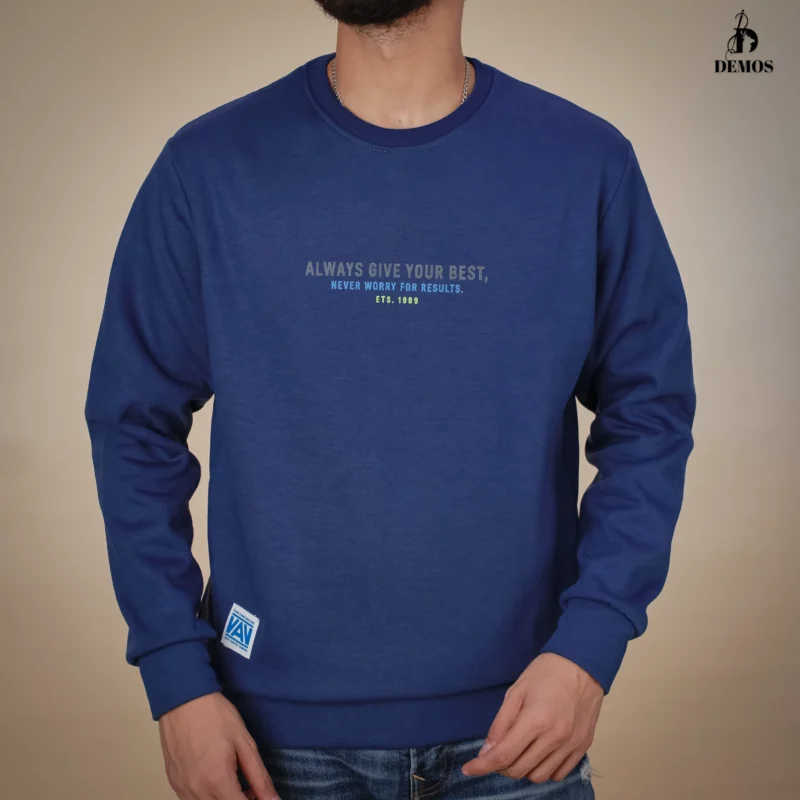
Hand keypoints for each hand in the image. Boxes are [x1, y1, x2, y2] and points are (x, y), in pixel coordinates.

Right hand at [158, 692, 278, 799]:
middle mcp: (196, 791)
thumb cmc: (214, 716)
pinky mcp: (173, 783)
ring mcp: (181, 789)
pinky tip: (215, 780)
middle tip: (249, 788)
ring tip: (233, 783)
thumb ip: (259, 776)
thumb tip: (273, 799)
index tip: (260, 795)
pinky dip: (207, 797)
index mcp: (217, 781)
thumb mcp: (244, 743)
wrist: (184, 699)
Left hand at [461, 653, 602, 783]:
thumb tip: (487, 750)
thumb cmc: (546, 673)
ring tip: (518, 751)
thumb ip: (501, 723)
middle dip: (501, 766)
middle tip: (496, 752)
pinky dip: (543, 769)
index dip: (482, 766)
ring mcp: (571, 744)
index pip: (504, 755)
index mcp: (536, 719)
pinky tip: (537, 754)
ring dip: (522, 769)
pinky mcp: (582, 746)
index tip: (469, 769)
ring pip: (539, 776)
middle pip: (519, 769)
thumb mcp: (516, 691)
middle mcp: (555, 737)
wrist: (583, 665)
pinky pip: (559, 774)